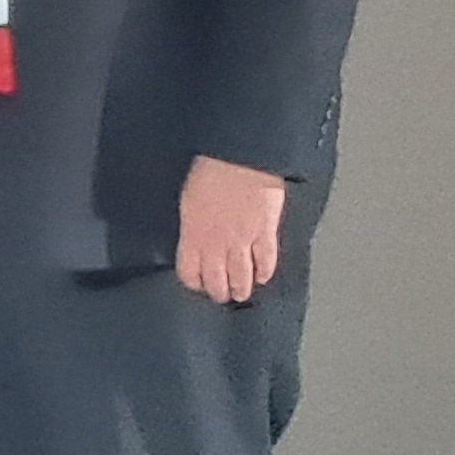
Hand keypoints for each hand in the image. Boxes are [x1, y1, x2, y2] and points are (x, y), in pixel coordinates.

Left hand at [176, 154, 286, 303]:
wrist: (242, 158)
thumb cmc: (211, 170)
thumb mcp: (189, 199)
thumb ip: (193, 225)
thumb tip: (195, 237)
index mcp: (193, 235)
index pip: (189, 271)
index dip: (194, 282)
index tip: (197, 284)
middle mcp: (216, 244)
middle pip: (217, 280)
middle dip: (218, 292)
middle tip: (221, 296)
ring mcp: (242, 241)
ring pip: (241, 277)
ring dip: (241, 289)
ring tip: (241, 294)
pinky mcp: (266, 234)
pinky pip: (266, 262)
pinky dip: (265, 272)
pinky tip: (262, 277)